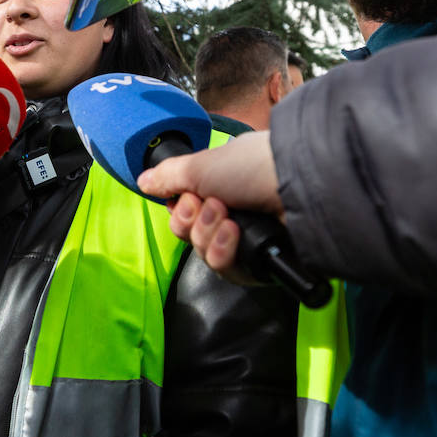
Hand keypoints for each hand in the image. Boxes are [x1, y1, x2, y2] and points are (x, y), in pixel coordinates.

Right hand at [136, 131, 281, 283]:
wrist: (294, 185)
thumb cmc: (250, 167)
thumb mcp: (199, 166)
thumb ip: (168, 177)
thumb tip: (143, 181)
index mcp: (221, 187)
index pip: (186, 212)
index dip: (181, 211)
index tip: (188, 199)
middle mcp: (235, 211)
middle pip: (192, 235)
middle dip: (195, 223)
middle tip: (213, 206)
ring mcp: (249, 237)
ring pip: (207, 254)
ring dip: (210, 236)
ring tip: (229, 219)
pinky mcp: (261, 261)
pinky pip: (228, 270)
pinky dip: (225, 252)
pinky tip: (235, 235)